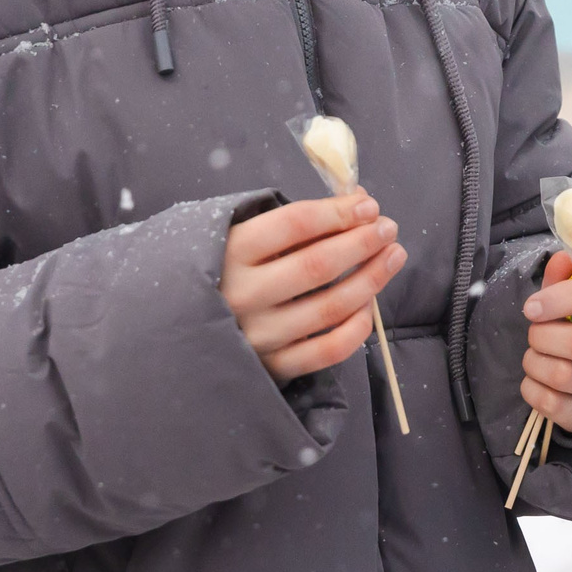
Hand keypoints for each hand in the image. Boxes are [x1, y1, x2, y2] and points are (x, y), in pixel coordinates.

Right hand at [221, 194, 405, 384]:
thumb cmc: (220, 271)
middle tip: (389, 229)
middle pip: (318, 265)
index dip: (338, 213)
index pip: (295, 224)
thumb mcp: (239, 236)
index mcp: (231, 251)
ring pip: (330, 307)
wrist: (178, 328)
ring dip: (371, 280)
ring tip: (393, 258)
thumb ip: (292, 222)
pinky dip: (357, 328)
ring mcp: (259, 335)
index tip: (368, 206)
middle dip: (362, 243)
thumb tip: (355, 204)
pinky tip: (368, 307)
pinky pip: (327, 350)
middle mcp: (243, 294)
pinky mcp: (272, 367)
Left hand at [521, 250, 571, 432]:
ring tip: (534, 358)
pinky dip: (533, 393)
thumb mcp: (571, 292)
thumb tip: (560, 261)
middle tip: (534, 335)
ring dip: (534, 364)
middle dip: (541, 337)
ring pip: (564, 376)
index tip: (531, 307)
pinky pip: (557, 408)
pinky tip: (535, 382)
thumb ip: (562, 275)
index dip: (558, 298)